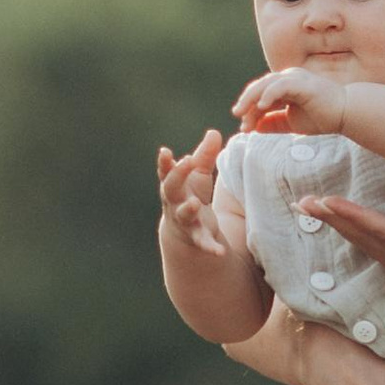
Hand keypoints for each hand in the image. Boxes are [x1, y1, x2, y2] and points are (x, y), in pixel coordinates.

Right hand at [155, 129, 230, 257]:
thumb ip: (205, 156)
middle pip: (170, 189)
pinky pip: (202, 243)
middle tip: (185, 161)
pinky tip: (219, 251)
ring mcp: (185, 221)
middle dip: (176, 176)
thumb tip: (214, 132)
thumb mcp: (198, 175)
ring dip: (188, 209)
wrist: (183, 230)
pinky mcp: (197, 237)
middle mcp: (175, 203)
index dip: (165, 162)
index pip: (166, 172)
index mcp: (174, 186)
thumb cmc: (190, 195)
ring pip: (183, 215)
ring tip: (195, 203)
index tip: (165, 151)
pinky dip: (210, 247)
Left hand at [234, 64, 347, 135]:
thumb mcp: (292, 123)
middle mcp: (288, 78)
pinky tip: (262, 106)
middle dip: (246, 103)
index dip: (250, 110)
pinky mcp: (302, 83)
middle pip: (259, 87)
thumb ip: (274, 123)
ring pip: (266, 84)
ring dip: (252, 98)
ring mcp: (295, 78)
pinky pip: (280, 86)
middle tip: (237, 116)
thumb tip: (255, 127)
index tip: (244, 128)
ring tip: (244, 113)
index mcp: (285, 86)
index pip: (260, 95)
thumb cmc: (322, 117)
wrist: (346, 114)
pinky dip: (269, 94)